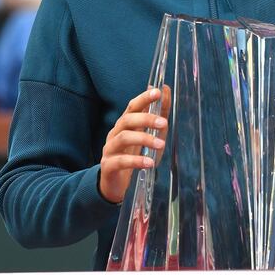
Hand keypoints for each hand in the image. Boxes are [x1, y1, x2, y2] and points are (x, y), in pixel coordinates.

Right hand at [99, 87, 170, 203]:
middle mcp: (115, 133)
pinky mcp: (108, 166)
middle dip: (146, 119)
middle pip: (127, 120)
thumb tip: (166, 90)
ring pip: (123, 138)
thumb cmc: (135, 156)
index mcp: (125, 124)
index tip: (158, 92)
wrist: (116, 184)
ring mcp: (110, 149)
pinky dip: (136, 161)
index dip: (144, 98)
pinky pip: (120, 161)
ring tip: (160, 144)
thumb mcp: (152, 135)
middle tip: (164, 123)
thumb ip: (159, 115)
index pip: (132, 106)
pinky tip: (149, 163)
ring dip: (144, 139)